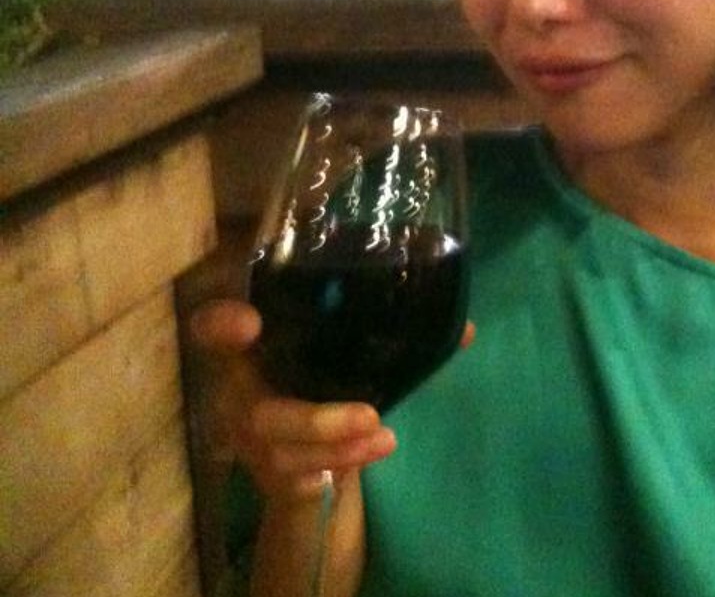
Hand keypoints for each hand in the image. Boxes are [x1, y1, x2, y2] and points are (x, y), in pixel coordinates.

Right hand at [189, 299, 395, 500]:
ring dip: (339, 447)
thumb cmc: (315, 379)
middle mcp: (236, 397)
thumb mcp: (328, 341)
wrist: (307, 461)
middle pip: (258, 414)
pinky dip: (343, 464)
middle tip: (370, 414)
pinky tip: (379, 446)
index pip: (209, 332)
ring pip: (283, 453)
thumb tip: (435, 302)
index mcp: (242, 352)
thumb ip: (359, 318)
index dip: (218, 327)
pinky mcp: (268, 475)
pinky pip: (299, 481)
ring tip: (383, 435)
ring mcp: (250, 442)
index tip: (247, 322)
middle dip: (316, 421)